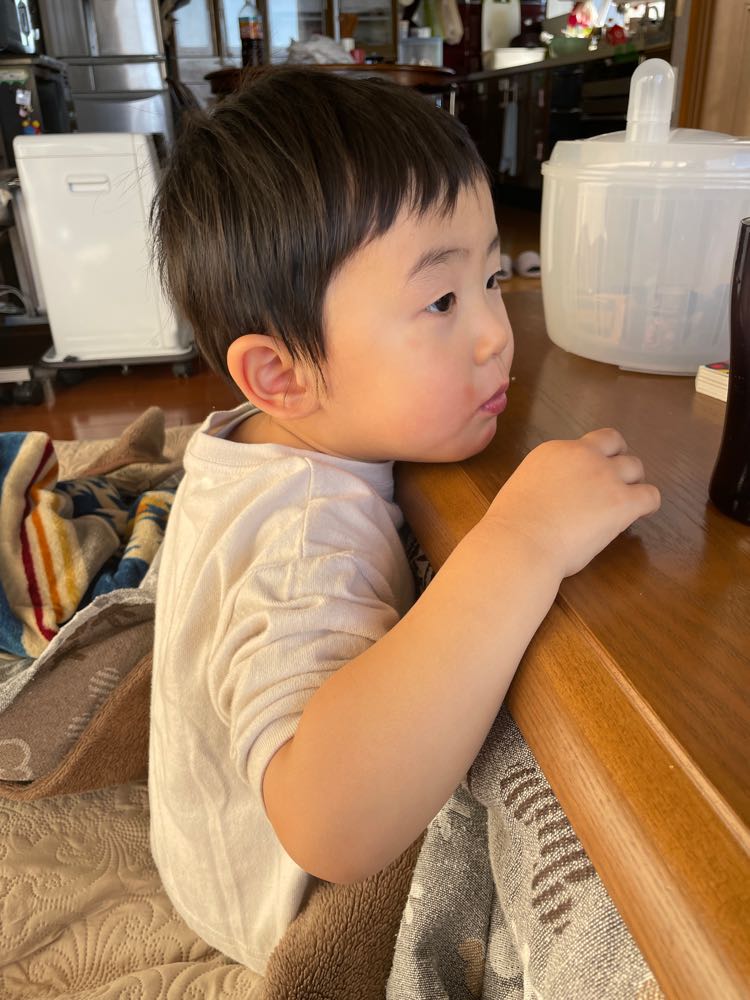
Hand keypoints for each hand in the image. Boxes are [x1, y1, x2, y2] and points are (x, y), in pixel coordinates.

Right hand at [486, 428, 660, 578]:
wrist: (520, 543)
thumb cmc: (512, 527)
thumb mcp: (524, 488)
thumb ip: (545, 483)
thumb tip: (555, 498)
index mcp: (554, 452)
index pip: (586, 444)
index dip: (592, 459)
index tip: (589, 478)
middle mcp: (583, 455)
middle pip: (615, 444)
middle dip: (617, 460)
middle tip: (614, 483)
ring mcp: (605, 477)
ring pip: (636, 467)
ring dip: (632, 482)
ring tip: (626, 503)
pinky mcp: (622, 502)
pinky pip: (651, 495)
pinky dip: (648, 504)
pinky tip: (638, 515)